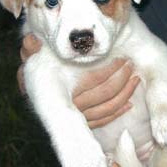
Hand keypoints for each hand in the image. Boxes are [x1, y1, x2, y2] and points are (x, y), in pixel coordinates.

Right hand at [17, 33, 139, 127]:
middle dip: (122, 78)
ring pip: (108, 108)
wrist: (33, 98)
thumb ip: (30, 49)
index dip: (110, 67)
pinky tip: (129, 103)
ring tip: (135, 79)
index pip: (93, 77)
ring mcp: (79, 116)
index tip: (122, 57)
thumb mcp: (32, 61)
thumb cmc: (35, 76)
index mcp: (62, 87)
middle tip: (131, 64)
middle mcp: (72, 104)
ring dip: (125, 93)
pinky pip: (104, 121)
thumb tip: (31, 41)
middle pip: (104, 92)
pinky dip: (118, 112)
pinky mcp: (83, 125)